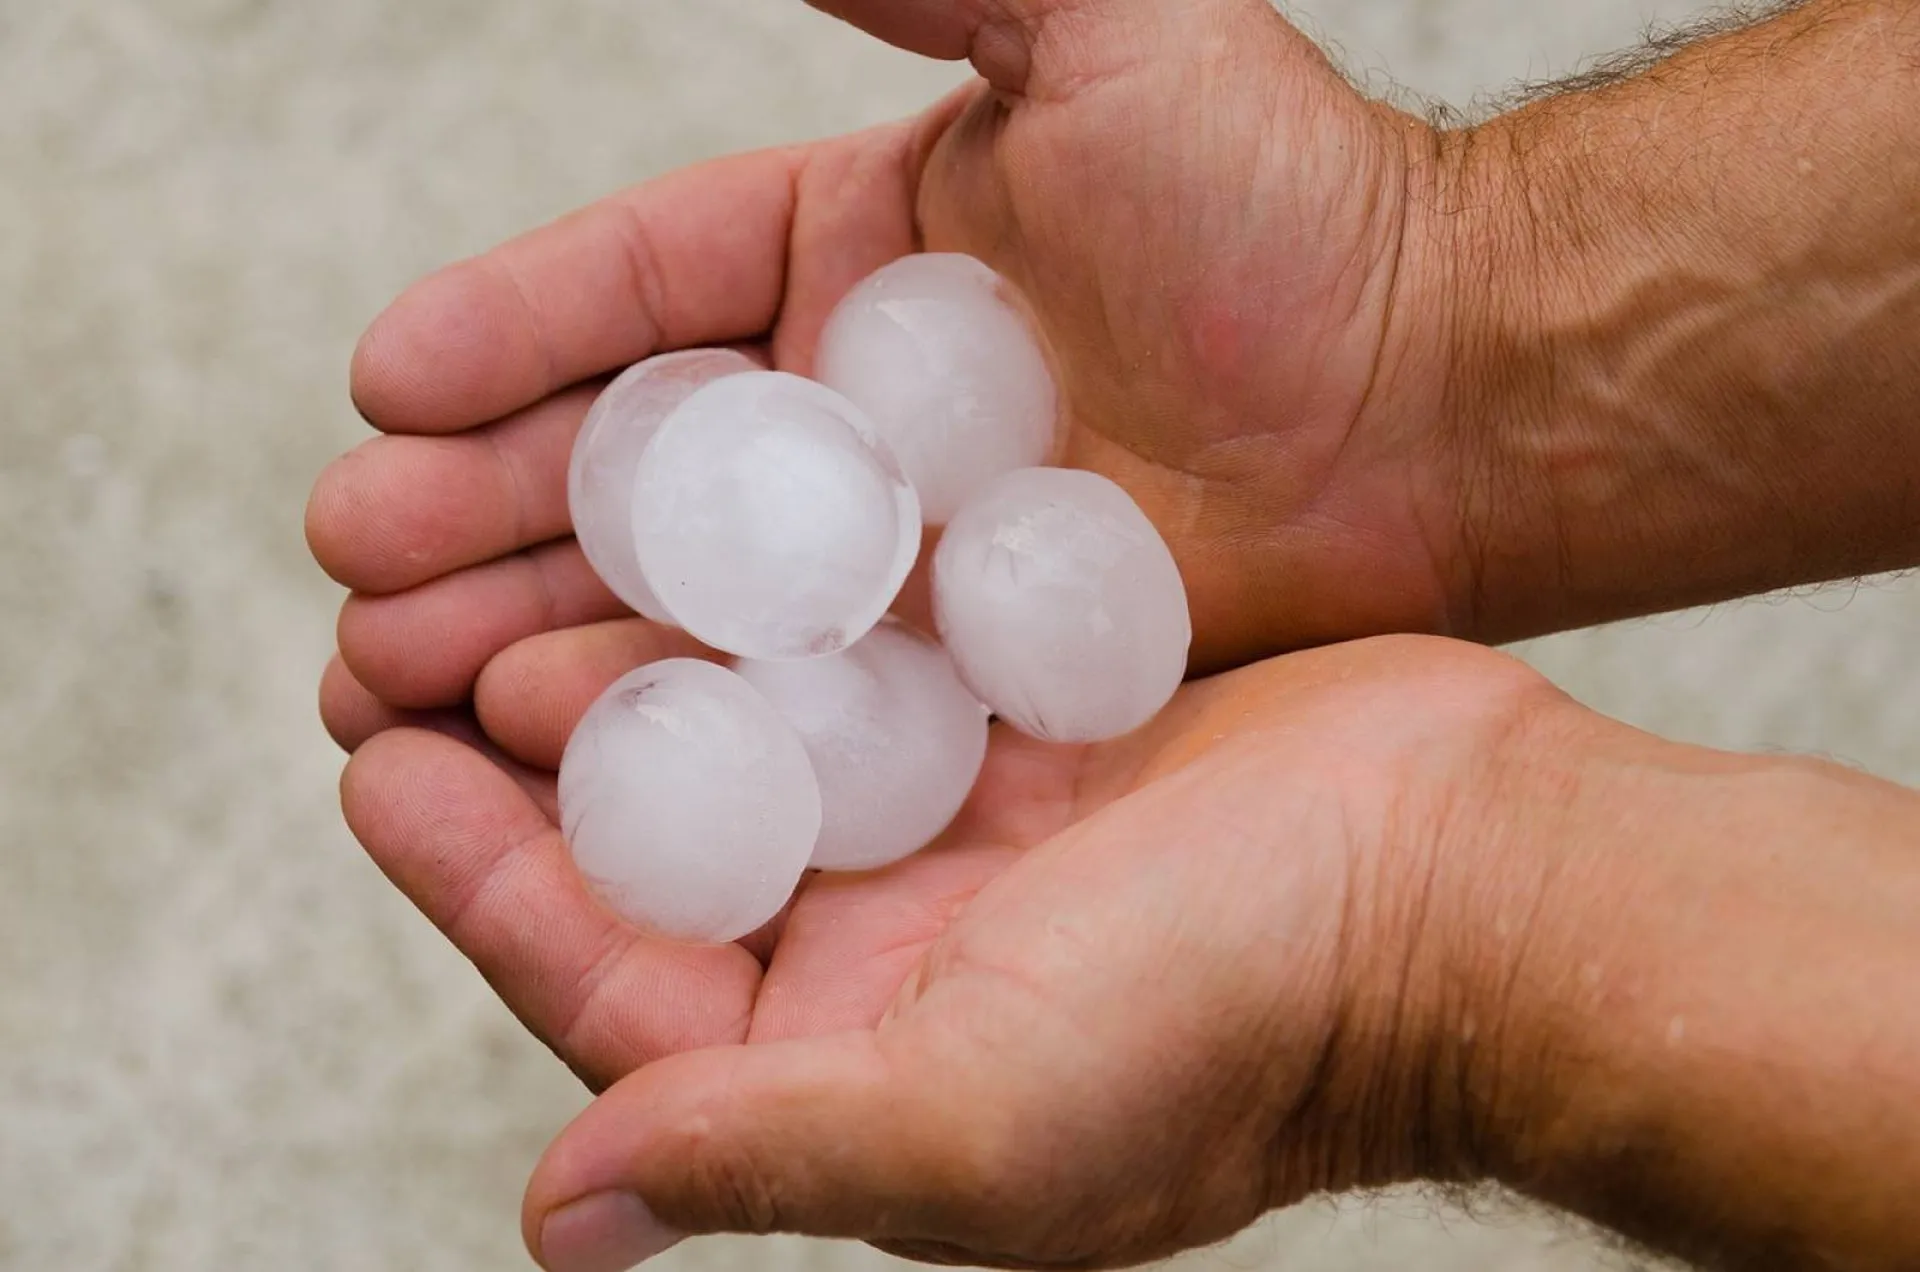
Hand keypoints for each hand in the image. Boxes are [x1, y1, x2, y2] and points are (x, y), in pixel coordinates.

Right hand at [307, 0, 1480, 726]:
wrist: (1434, 398)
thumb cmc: (1289, 203)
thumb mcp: (1098, 21)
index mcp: (842, 250)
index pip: (634, 288)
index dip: (506, 333)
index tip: (379, 382)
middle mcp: (842, 407)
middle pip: (618, 456)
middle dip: (473, 505)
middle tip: (348, 562)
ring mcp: (885, 546)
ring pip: (670, 587)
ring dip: (526, 624)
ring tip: (390, 673)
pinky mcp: (941, 660)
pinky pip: (775, 688)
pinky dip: (666, 715)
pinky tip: (551, 746)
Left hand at [334, 636, 1558, 1269]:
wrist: (1471, 885)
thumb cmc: (1244, 1026)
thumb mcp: (988, 1115)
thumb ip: (767, 1147)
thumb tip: (561, 1213)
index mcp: (850, 1063)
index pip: (614, 981)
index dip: (482, 881)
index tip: (379, 766)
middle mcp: (888, 951)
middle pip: (663, 841)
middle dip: (527, 754)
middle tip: (399, 637)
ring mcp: (959, 827)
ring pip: (749, 726)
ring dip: (637, 649)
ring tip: (517, 552)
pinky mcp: (1026, 721)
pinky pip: (864, 646)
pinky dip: (780, 590)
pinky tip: (707, 504)